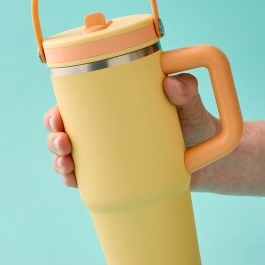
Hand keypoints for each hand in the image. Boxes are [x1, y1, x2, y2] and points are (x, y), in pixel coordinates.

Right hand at [43, 73, 218, 188]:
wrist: (211, 158)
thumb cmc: (196, 124)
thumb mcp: (190, 103)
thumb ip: (187, 89)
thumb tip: (172, 84)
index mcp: (115, 106)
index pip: (77, 104)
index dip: (58, 110)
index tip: (57, 116)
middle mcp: (107, 129)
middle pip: (67, 130)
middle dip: (54, 136)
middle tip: (63, 141)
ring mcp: (111, 154)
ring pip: (72, 156)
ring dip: (58, 161)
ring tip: (66, 164)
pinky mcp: (118, 176)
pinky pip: (87, 178)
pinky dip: (73, 180)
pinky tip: (71, 180)